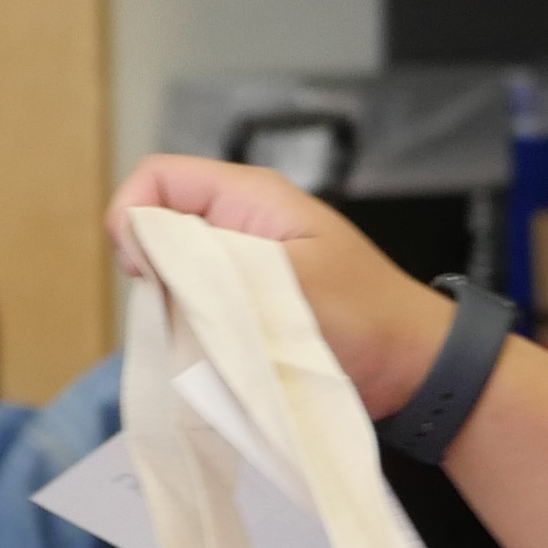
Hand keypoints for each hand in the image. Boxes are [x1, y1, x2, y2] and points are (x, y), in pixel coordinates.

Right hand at [100, 154, 453, 417]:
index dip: (133, 217)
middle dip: (153, 270)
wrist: (414, 370)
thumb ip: (211, 257)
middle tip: (180, 314)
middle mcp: (238, 224)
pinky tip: (216, 354)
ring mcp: (240, 267)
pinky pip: (198, 309)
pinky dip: (195, 331)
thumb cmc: (368, 319)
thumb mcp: (287, 280)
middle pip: (159, 227)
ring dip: (175, 307)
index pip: (157, 178)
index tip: (141, 272)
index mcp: (250, 197)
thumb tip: (139, 240)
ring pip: (174, 274)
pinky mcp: (245, 307)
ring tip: (206, 338)